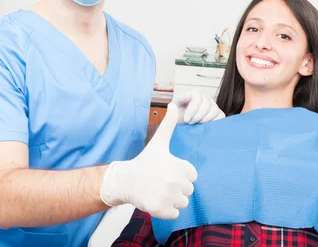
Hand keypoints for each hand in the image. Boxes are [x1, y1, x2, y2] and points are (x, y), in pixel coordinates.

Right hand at [100, 103, 197, 218]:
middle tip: (162, 181)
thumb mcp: (159, 142)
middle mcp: (174, 181)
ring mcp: (167, 196)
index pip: (192, 175)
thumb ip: (169, 124)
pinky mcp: (161, 210)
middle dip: (177, 187)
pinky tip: (157, 200)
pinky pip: (175, 214)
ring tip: (159, 190)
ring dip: (173, 199)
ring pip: (183, 203)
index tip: (168, 170)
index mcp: (177, 165)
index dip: (181, 174)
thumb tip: (174, 104)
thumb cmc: (144, 162)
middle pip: (188, 190)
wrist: (125, 180)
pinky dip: (167, 210)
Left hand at [173, 89, 224, 123]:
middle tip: (190, 123)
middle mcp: (206, 97)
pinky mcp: (219, 113)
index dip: (192, 110)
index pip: (197, 100)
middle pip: (206, 106)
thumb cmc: (178, 114)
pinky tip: (205, 126)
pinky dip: (214, 122)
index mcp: (195, 93)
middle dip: (197, 117)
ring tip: (196, 124)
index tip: (186, 120)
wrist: (183, 123)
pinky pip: (220, 117)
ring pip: (214, 111)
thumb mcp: (175, 106)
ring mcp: (214, 105)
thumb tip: (188, 95)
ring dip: (205, 120)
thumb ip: (180, 99)